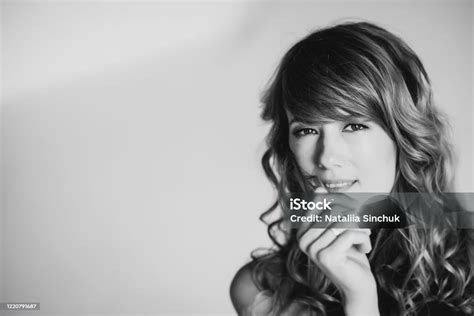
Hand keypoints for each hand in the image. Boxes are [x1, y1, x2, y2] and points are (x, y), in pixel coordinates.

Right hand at [297, 188, 379, 315]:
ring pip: (341, 221)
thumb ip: (329, 210)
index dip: (341, 201)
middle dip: (353, 214)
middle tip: (363, 226)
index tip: (355, 211)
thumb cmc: (350, 254)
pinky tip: (365, 247)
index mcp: (302, 231)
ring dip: (359, 227)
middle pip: (331, 209)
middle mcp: (302, 240)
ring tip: (364, 236)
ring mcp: (312, 250)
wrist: (358, 285)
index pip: (319, 201)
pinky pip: (349, 233)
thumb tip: (318, 188)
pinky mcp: (327, 257)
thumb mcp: (339, 228)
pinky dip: (363, 237)